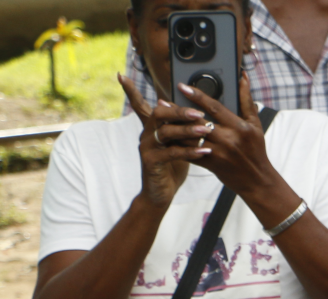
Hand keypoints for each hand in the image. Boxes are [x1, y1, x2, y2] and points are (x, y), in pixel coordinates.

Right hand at [119, 74, 209, 210]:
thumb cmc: (171, 167)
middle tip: (198, 112)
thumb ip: (182, 129)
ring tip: (206, 130)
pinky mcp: (151, 162)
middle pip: (159, 113)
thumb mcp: (178, 144)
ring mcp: (147, 148)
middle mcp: (146, 134)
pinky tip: (204, 151)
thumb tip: (195, 111)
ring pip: (167, 132)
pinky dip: (190, 151)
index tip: (121, 75)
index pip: (139, 105)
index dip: (130, 90)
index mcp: (151, 128)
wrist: (160, 194)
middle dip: (179, 111)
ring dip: (188, 130)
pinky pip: (172, 152)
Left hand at [176, 73, 297, 220]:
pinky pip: (191, 154)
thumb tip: (242, 78)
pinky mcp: (211, 165)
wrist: (257, 180)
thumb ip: (246, 100)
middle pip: (197, 122)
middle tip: (163, 102)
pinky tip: (169, 138)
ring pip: (190, 139)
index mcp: (238, 127)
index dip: (197, 95)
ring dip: (174, 128)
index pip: (214, 107)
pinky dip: (179, 146)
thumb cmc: (256, 150)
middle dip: (178, 111)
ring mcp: (218, 153)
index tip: (182, 87)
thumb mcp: (255, 124)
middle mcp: (227, 139)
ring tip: (162, 119)